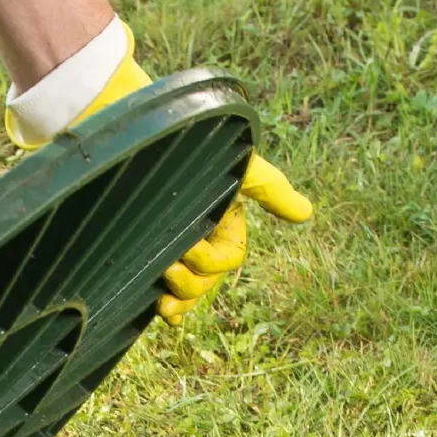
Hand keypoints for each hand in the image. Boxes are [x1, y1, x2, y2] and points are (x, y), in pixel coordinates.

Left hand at [7, 27, 313, 322]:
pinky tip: (161, 313)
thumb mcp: (234, 162)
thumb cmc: (184, 137)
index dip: (213, 263)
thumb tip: (307, 214)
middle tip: (168, 270)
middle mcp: (197, 229)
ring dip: (180, 298)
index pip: (228, 255)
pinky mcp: (139, 242)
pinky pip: (156, 284)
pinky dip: (165, 303)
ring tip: (162, 300)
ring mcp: (168, 238)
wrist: (130, 123)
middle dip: (193, 284)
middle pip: (207, 277)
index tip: (190, 251)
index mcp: (221, 214)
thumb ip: (269, 189)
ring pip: (185, 286)